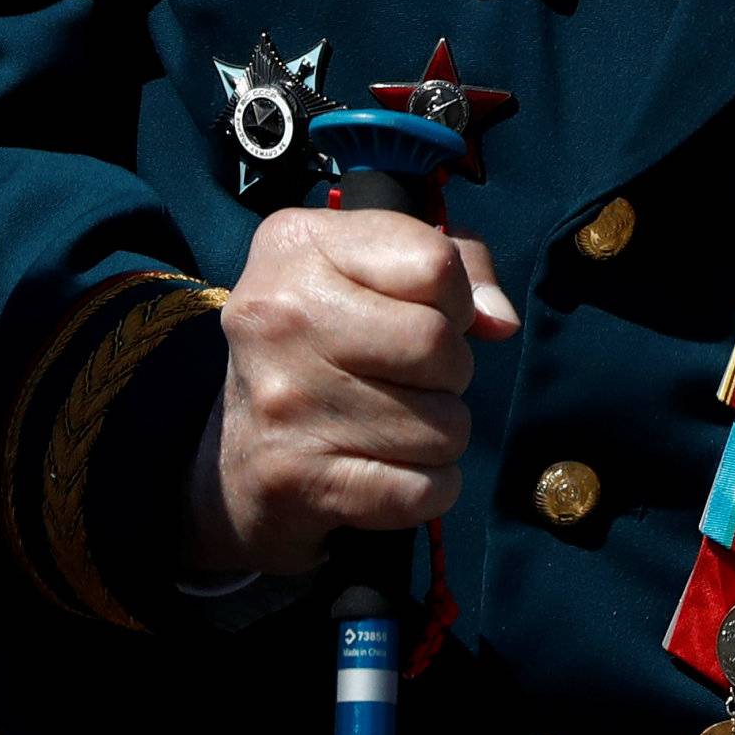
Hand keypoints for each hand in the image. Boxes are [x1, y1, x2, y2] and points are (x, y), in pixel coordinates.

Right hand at [184, 206, 518, 573]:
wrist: (234, 458)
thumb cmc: (324, 343)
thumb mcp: (372, 271)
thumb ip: (457, 263)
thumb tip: (501, 322)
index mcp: (298, 244)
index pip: (436, 263)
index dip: (456, 298)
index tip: (427, 316)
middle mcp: (280, 314)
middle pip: (439, 346)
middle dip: (452, 372)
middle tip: (416, 380)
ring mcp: (285, 401)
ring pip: (443, 426)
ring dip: (440, 435)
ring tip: (396, 425)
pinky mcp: (296, 480)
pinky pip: (421, 491)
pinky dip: (428, 489)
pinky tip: (393, 471)